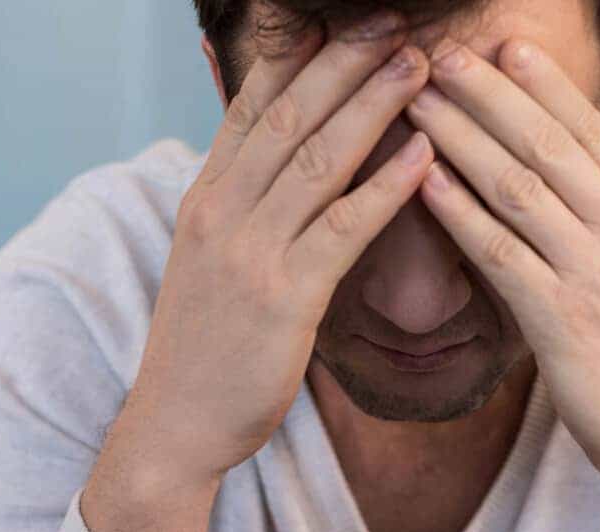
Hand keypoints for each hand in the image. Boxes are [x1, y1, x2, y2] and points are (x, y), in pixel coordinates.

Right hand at [124, 15, 434, 484]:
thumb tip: (273, 162)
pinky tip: (423, 155)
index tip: (338, 19)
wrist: (176, 423)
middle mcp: (222, 212)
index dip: (297, 57)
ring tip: (420, 64)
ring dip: (373, 105)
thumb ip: (240, 204)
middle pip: (288, 116)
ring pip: (317, 159)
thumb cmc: (205, 345)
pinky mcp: (285, 298)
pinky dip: (386, 186)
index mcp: (205, 197)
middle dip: (344, 61)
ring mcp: (250, 252)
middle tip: (394, 19)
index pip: (251, 106)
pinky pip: (343, 228)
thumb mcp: (209, 259)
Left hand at [404, 38, 599, 531]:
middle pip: (547, 142)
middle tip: (439, 56)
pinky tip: (421, 181)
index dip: (542, 83)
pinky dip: (458, 211)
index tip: (501, 44)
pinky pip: (499, 252)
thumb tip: (564, 173)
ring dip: (460, 137)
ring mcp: (595, 274)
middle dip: (487, 92)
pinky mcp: (562, 321)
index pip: (590, 128)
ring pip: (517, 186)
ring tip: (415, 102)